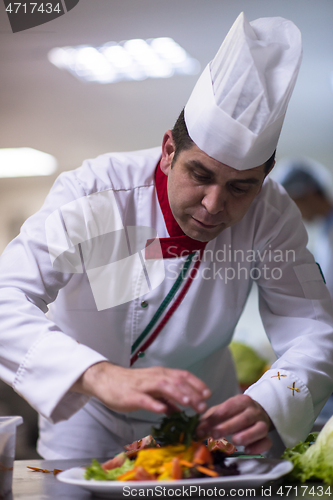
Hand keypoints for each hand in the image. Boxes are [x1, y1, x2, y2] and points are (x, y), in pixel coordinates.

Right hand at [71, 361, 210, 415]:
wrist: (105, 380)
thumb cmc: (130, 385)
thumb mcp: (151, 390)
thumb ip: (166, 398)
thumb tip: (180, 409)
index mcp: (161, 374)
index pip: (182, 376)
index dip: (196, 384)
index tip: (208, 394)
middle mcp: (154, 376)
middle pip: (176, 381)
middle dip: (191, 393)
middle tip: (203, 405)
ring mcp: (143, 385)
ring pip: (163, 386)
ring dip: (177, 394)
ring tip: (188, 403)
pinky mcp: (131, 395)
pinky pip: (144, 399)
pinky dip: (154, 403)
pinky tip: (162, 410)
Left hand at [196, 394, 272, 453]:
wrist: (259, 411)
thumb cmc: (236, 412)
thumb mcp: (224, 410)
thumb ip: (211, 418)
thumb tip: (197, 430)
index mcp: (241, 401)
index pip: (228, 407)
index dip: (214, 418)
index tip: (202, 429)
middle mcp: (253, 411)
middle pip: (244, 418)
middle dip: (228, 426)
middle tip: (214, 434)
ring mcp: (262, 423)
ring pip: (259, 428)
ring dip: (247, 435)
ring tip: (234, 441)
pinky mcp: (267, 436)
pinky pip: (266, 441)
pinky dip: (258, 446)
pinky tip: (248, 450)